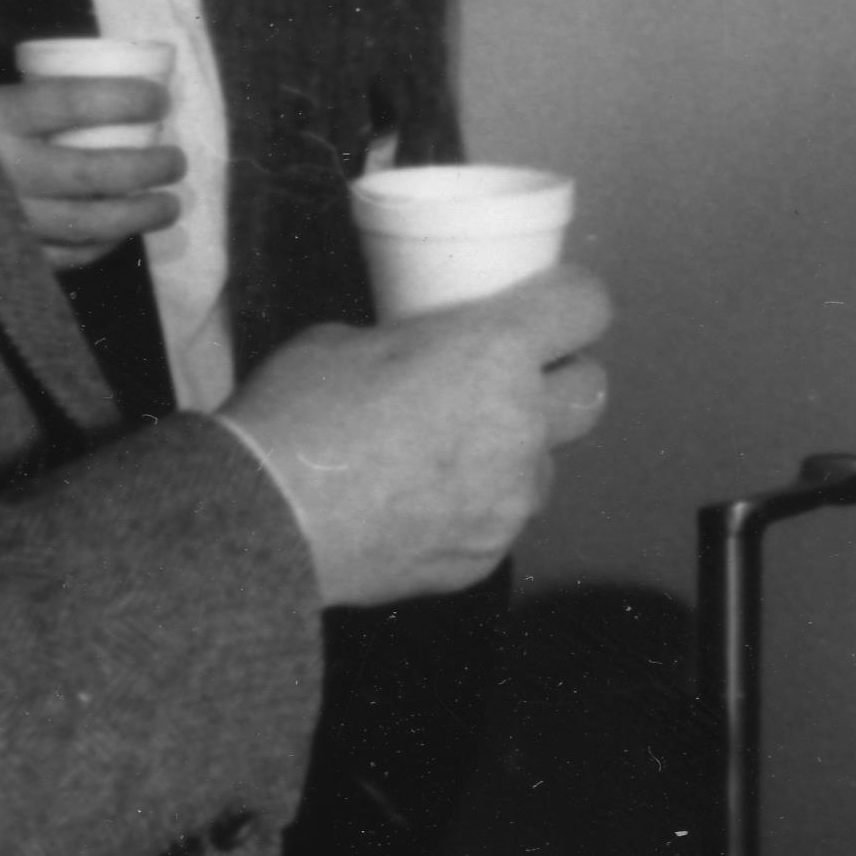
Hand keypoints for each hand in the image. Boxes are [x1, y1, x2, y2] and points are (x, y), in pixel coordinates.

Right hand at [0, 76, 184, 268]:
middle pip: (94, 173)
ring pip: (85, 224)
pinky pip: (60, 258)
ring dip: (137, 216)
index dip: (127, 98)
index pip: (75, 102)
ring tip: (168, 205)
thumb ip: (19, 89)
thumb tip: (100, 76)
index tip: (160, 97)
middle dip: (148, 168)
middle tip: (176, 161)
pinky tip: (119, 237)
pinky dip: (97, 248)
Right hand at [220, 267, 613, 606]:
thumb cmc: (298, 412)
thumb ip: (413, 343)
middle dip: (561, 379)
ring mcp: (509, 499)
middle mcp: (522, 425)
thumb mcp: (350, 339)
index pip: (586, 306)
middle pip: (590, 391)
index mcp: (496, 351)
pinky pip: (501, 521)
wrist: (265, 521)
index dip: (570, 299)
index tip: (549, 302)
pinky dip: (475, 508)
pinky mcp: (485, 556)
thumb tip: (422, 356)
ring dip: (514, 453)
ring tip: (452, 454)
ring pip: (544, 465)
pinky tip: (420, 505)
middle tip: (514, 379)